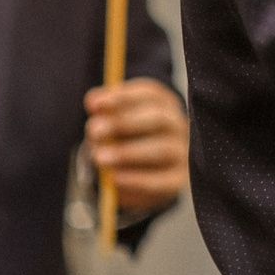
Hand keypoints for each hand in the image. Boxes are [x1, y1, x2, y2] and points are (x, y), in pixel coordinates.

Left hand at [85, 78, 189, 217]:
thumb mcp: (114, 125)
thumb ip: (105, 113)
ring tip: (99, 158)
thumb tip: (93, 102)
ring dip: (127, 152)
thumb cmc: (127, 141)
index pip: (149, 93)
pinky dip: (135, 179)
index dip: (121, 97)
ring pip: (161, 149)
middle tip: (94, 131)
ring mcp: (182, 154)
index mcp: (165, 104)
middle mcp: (179, 125)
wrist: (144, 178)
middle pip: (158, 119)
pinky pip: (159, 181)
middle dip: (123, 123)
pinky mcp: (178, 181)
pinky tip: (114, 178)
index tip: (93, 105)